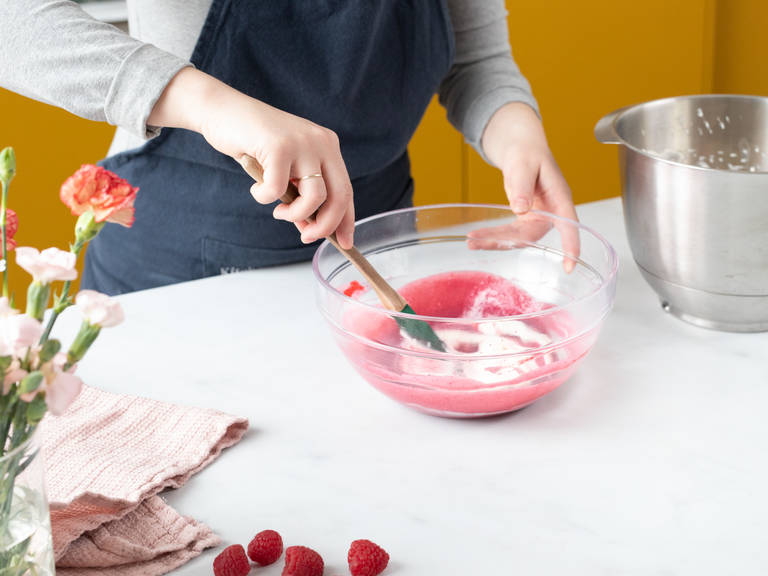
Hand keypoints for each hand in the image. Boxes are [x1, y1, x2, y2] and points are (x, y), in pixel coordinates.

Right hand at [148, 68, 354, 247]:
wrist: (222, 111)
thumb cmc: (253, 143)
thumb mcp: (286, 169)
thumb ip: (301, 192)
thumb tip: (312, 227)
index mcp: (327, 146)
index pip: (346, 189)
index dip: (347, 220)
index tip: (344, 243)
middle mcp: (321, 142)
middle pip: (339, 196)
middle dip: (324, 225)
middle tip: (306, 236)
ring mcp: (302, 143)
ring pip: (314, 197)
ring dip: (294, 214)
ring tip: (278, 211)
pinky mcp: (278, 146)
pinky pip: (277, 190)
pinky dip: (264, 198)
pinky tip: (257, 190)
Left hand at [476, 102, 578, 269]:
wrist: (522, 150)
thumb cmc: (528, 153)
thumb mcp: (524, 165)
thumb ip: (523, 186)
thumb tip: (520, 209)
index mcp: (559, 198)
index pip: (568, 225)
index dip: (570, 246)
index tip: (569, 267)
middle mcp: (551, 212)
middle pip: (532, 236)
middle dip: (506, 241)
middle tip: (480, 241)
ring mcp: (537, 218)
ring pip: (517, 238)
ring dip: (495, 241)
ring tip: (471, 242)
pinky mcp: (525, 220)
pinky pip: (509, 233)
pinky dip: (493, 236)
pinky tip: (476, 238)